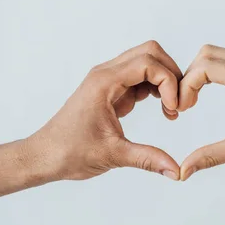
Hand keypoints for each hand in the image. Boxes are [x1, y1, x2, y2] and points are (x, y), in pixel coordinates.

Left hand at [27, 40, 181, 180]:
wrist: (45, 156)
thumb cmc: (69, 152)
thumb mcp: (113, 155)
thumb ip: (147, 159)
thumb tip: (177, 172)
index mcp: (104, 82)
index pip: (148, 63)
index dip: (168, 82)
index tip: (174, 109)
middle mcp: (106, 74)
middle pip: (149, 53)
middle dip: (170, 74)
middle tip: (178, 103)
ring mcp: (108, 81)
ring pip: (146, 63)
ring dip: (164, 81)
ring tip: (171, 110)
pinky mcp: (111, 91)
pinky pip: (139, 79)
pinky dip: (156, 89)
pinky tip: (161, 110)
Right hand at [177, 45, 224, 179]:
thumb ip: (209, 156)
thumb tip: (182, 171)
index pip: (205, 67)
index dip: (186, 86)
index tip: (181, 109)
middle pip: (207, 54)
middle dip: (189, 76)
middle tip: (184, 104)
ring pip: (217, 55)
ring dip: (199, 74)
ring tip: (192, 101)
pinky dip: (212, 74)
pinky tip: (207, 96)